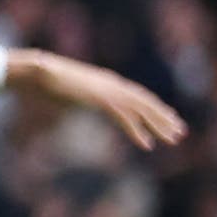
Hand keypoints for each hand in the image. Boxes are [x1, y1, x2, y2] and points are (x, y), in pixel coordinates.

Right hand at [4, 49, 185, 150]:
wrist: (36, 72)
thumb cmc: (45, 82)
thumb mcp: (68, 92)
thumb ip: (79, 97)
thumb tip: (75, 103)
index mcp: (107, 81)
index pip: (139, 95)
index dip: (155, 108)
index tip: (168, 118)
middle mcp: (113, 84)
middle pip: (146, 102)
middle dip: (164, 118)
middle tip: (180, 132)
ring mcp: (108, 90)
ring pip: (142, 110)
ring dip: (159, 126)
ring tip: (172, 140)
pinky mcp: (101, 99)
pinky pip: (125, 118)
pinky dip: (137, 132)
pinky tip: (146, 145)